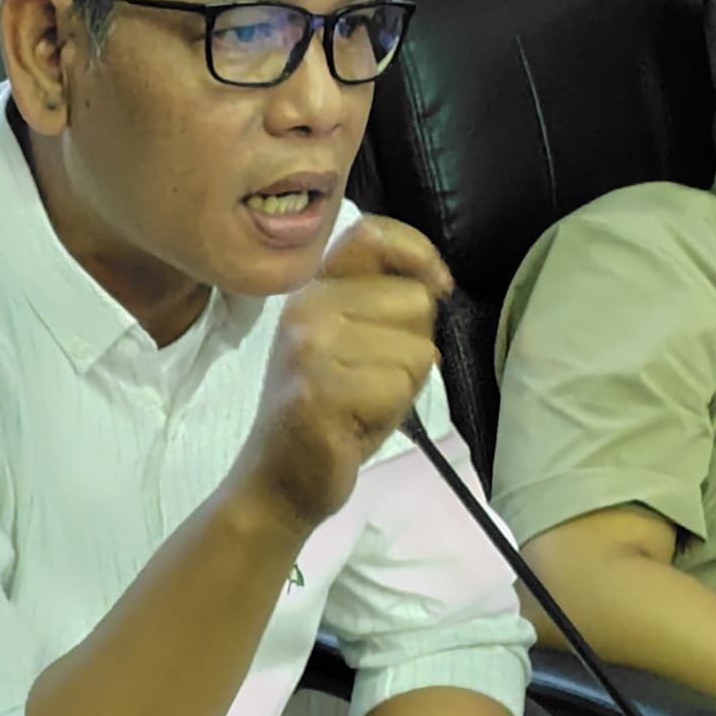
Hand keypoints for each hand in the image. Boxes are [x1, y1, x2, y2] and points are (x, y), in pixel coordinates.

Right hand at [231, 216, 452, 534]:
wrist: (278, 482)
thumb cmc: (329, 413)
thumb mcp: (348, 341)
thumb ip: (380, 302)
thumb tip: (436, 282)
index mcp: (313, 289)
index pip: (373, 233)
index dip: (419, 253)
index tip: (437, 286)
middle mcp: (306, 307)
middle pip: (415, 300)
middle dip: (413, 345)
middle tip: (371, 381)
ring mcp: (308, 347)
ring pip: (417, 349)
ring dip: (403, 387)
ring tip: (361, 405)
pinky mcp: (318, 390)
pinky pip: (400, 388)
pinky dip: (391, 413)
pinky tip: (354, 426)